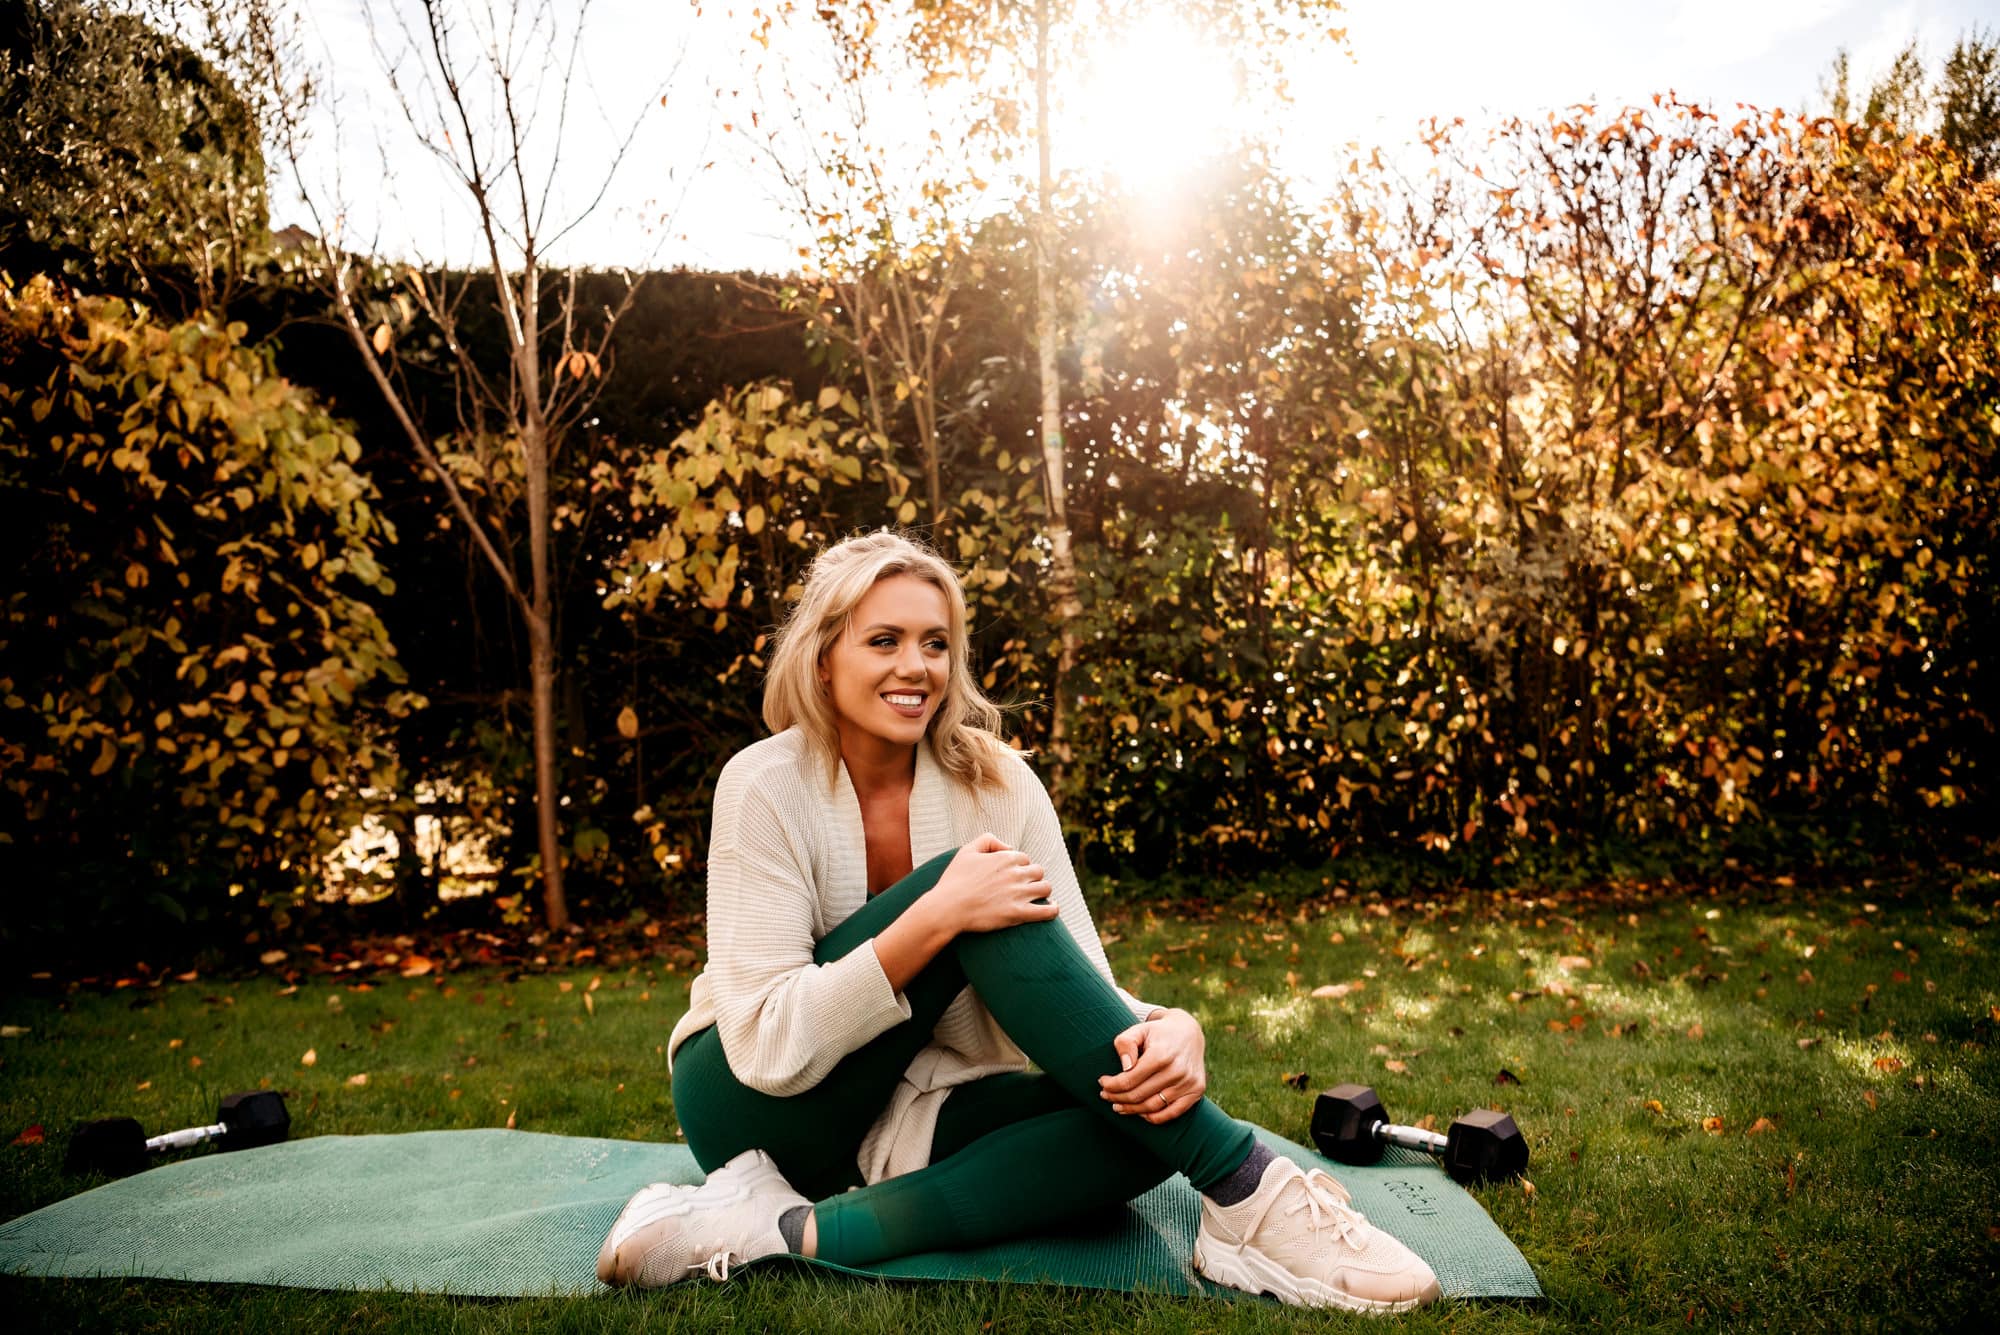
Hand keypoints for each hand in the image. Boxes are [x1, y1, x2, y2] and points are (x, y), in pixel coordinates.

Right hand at [935, 832, 1059, 934]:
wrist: (947, 908)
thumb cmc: (954, 881)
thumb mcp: (966, 851)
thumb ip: (988, 840)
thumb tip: (1008, 847)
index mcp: (1005, 858)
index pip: (1024, 858)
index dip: (1019, 866)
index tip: (1011, 875)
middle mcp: (1015, 874)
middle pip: (1038, 871)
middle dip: (1032, 877)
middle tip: (1023, 886)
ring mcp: (1019, 894)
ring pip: (1046, 887)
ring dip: (1043, 890)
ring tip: (1036, 896)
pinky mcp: (1019, 914)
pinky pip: (1047, 911)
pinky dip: (1053, 909)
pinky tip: (1052, 908)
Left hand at [1098, 1009, 1207, 1122]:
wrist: (1189, 1032)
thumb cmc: (1157, 1033)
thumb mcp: (1139, 1029)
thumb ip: (1126, 1044)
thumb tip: (1124, 1068)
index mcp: (1161, 1054)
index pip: (1129, 1079)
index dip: (1112, 1085)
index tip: (1102, 1083)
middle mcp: (1177, 1070)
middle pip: (1139, 1094)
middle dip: (1118, 1098)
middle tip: (1105, 1096)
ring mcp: (1188, 1082)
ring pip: (1153, 1106)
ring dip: (1132, 1110)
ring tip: (1118, 1106)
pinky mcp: (1197, 1090)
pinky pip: (1172, 1113)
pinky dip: (1154, 1117)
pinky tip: (1140, 1113)